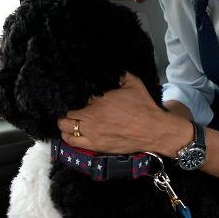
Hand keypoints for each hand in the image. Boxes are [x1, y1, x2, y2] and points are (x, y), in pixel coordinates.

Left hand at [57, 72, 192, 155]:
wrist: (152, 129)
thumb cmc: (142, 106)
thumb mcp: (133, 83)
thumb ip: (120, 75)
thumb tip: (114, 70)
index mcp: (97, 103)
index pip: (77, 101)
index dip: (79, 100)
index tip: (82, 99)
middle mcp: (90, 120)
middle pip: (66, 118)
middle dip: (68, 113)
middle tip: (72, 111)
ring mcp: (92, 135)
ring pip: (66, 132)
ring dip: (66, 127)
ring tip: (70, 123)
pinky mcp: (96, 147)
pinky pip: (74, 144)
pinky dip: (69, 138)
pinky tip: (72, 135)